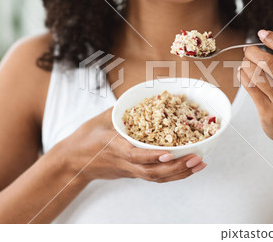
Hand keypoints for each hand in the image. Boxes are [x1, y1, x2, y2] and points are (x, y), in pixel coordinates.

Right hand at [56, 107, 206, 182]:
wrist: (72, 162)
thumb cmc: (86, 138)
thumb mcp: (101, 119)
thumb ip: (122, 110)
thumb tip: (144, 94)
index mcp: (114, 148)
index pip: (135, 156)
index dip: (152, 156)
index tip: (169, 153)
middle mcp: (124, 162)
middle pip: (152, 172)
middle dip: (176, 167)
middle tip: (197, 158)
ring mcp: (129, 171)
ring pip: (156, 177)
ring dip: (180, 173)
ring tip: (200, 164)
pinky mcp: (132, 174)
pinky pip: (155, 177)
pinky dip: (173, 175)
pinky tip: (188, 168)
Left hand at [238, 24, 272, 144]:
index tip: (261, 33)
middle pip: (269, 62)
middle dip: (254, 52)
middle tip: (248, 49)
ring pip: (256, 75)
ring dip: (246, 64)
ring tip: (245, 61)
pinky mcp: (268, 113)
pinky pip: (250, 88)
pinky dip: (243, 76)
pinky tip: (242, 72)